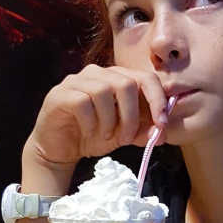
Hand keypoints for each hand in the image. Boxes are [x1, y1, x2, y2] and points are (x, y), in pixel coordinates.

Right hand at [26, 64, 168, 170]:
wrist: (60, 148)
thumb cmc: (94, 134)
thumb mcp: (124, 136)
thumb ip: (143, 132)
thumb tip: (162, 133)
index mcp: (118, 79)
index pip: (146, 78)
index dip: (158, 100)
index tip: (162, 124)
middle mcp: (99, 73)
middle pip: (126, 84)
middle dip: (132, 115)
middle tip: (127, 138)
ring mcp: (77, 81)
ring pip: (103, 91)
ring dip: (109, 120)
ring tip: (106, 135)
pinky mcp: (60, 94)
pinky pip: (81, 101)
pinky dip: (90, 121)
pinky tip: (89, 131)